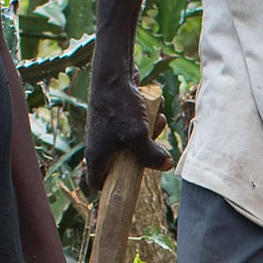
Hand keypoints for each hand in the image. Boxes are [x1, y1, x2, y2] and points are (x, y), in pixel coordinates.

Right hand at [84, 73, 172, 195]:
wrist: (113, 73)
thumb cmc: (119, 106)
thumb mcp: (138, 136)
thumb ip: (151, 156)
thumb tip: (165, 166)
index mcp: (97, 156)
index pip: (98, 183)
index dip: (112, 189)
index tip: (130, 188)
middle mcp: (101, 144)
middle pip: (124, 164)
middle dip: (143, 157)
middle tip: (153, 150)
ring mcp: (110, 130)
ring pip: (135, 144)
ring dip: (150, 137)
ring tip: (156, 124)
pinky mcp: (120, 117)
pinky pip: (138, 128)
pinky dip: (148, 123)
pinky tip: (155, 113)